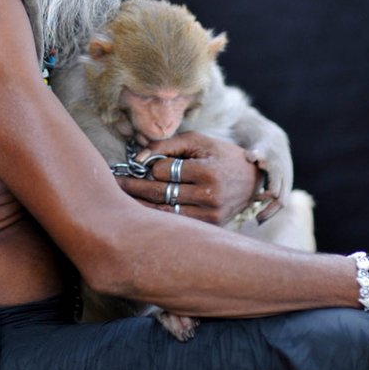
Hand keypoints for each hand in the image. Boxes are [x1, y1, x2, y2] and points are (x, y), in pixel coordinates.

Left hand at [115, 131, 261, 225]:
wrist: (254, 181)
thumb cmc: (221, 156)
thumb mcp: (198, 141)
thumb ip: (167, 144)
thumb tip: (138, 158)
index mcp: (207, 172)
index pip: (163, 172)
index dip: (152, 167)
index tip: (146, 165)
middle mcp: (209, 197)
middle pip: (159, 194)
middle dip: (133, 187)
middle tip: (114, 182)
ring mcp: (210, 216)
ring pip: (164, 213)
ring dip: (140, 206)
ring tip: (121, 200)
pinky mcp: (210, 228)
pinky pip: (176, 224)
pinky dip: (157, 218)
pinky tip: (142, 213)